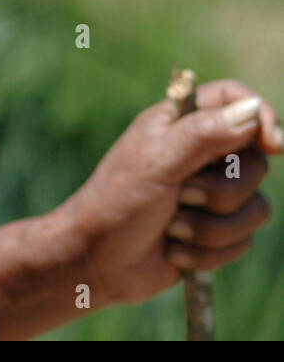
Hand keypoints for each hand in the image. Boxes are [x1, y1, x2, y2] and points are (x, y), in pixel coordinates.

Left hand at [61, 79, 278, 306]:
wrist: (96, 261)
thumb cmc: (116, 203)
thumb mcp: (156, 163)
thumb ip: (202, 135)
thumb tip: (251, 111)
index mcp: (179, 124)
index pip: (234, 99)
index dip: (261, 116)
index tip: (274, 145)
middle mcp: (198, 154)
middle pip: (256, 162)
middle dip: (221, 192)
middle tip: (181, 196)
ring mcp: (209, 194)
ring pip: (255, 208)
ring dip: (211, 228)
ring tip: (172, 229)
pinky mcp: (214, 231)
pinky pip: (243, 241)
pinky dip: (208, 252)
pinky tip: (173, 252)